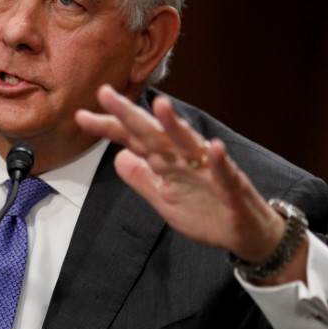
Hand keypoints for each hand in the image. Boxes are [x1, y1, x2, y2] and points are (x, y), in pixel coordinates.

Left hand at [75, 85, 292, 268]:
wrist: (246, 235)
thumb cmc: (206, 212)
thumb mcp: (163, 199)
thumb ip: (142, 178)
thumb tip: (117, 156)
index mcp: (167, 162)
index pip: (133, 140)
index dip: (109, 128)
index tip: (81, 116)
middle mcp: (185, 159)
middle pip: (153, 133)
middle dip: (130, 114)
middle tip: (105, 93)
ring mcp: (209, 171)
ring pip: (189, 144)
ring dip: (176, 125)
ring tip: (160, 104)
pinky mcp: (232, 188)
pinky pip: (226, 173)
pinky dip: (220, 161)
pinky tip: (215, 148)